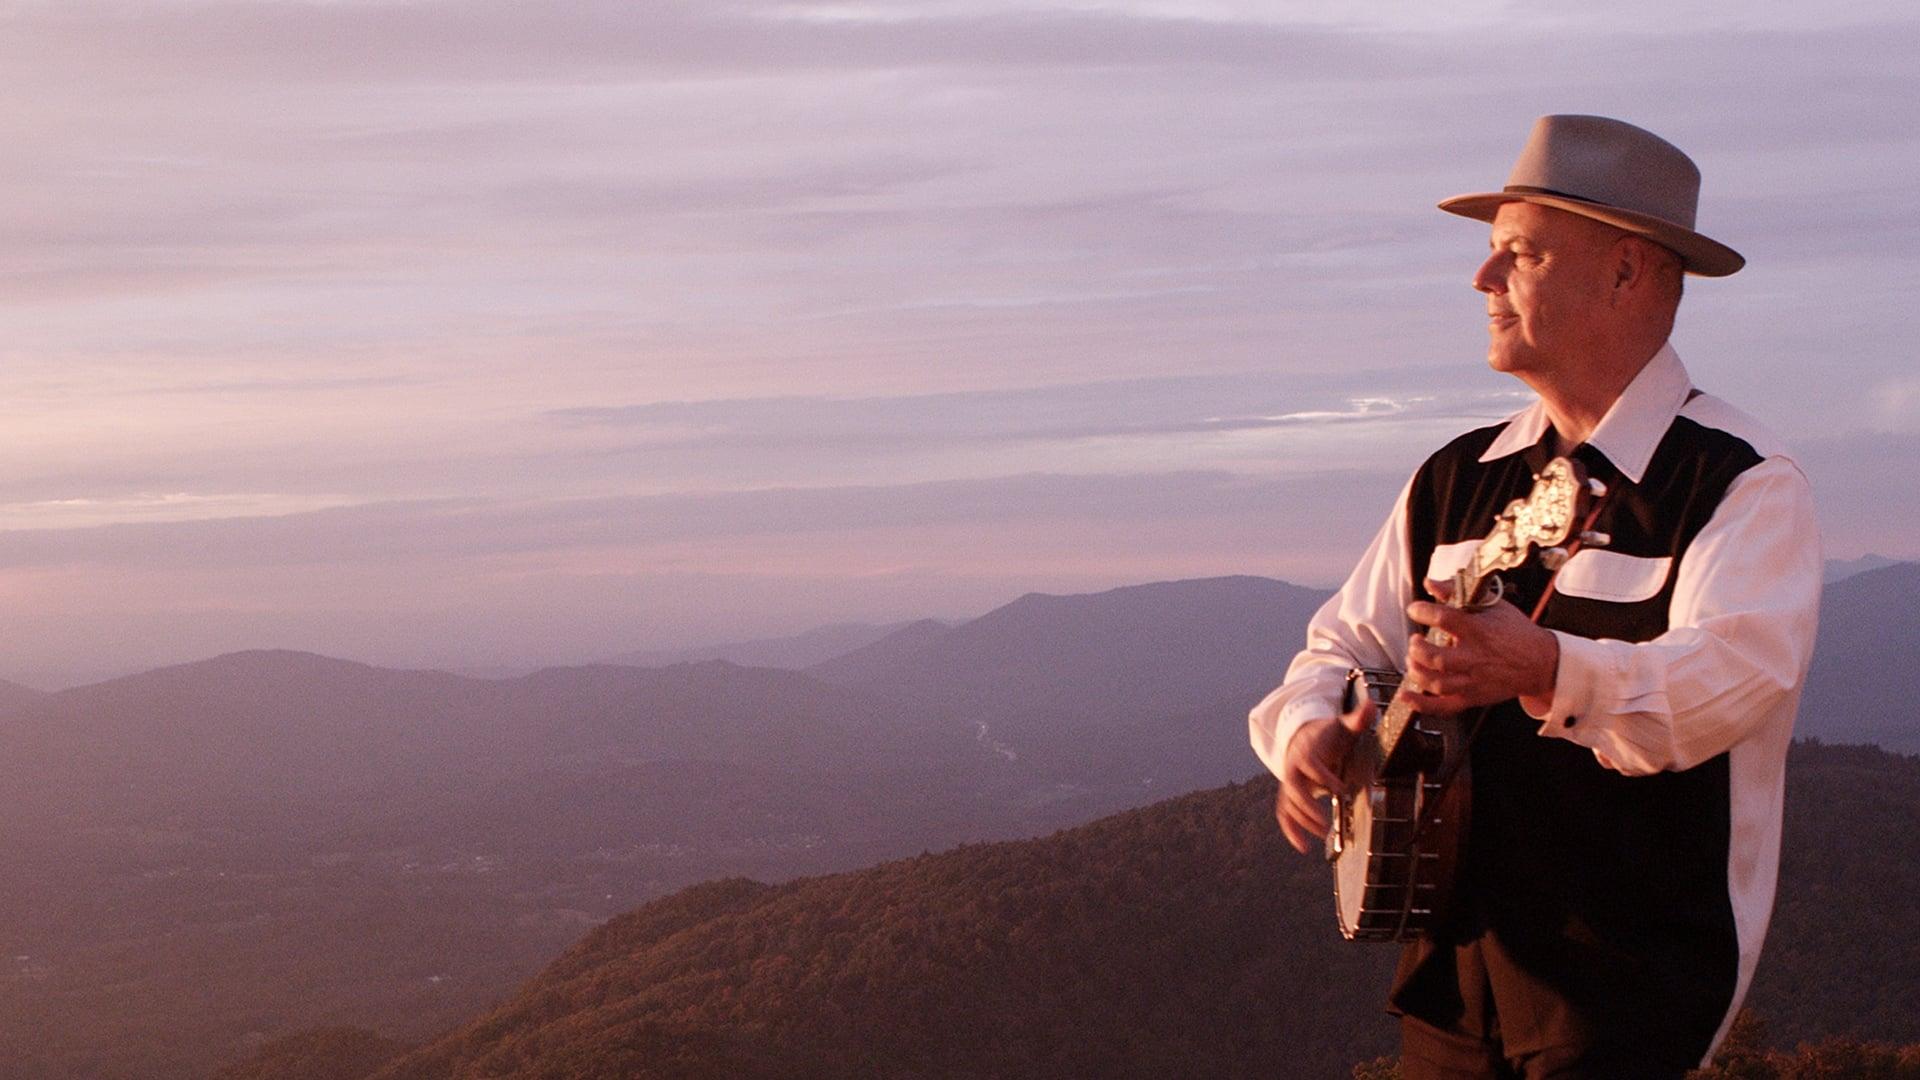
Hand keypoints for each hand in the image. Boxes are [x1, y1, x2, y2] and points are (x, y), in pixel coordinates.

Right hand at [1274, 690, 1372, 854]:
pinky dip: (1291, 830)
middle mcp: (1293, 767)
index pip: (1310, 763)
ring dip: (1302, 821)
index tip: (1339, 788)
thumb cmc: (1329, 733)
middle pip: (1294, 787)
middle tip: (1325, 823)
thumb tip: (1372, 706)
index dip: (1322, 775)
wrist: (1305, 735)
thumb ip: (1357, 718)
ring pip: (1288, 804)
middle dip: (1307, 806)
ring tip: (1323, 835)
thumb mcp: (1343, 724)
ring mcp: (1290, 782)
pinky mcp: (1290, 795)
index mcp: (1307, 750)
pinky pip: (1285, 814)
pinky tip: (1303, 847)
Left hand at [1401, 578, 1558, 716]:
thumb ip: (1458, 593)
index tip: (1415, 610)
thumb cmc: (1516, 632)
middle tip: (1415, 640)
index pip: (1443, 619)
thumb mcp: (1493, 605)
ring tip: (1413, 659)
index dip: (1422, 612)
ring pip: (1436, 683)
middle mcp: (1475, 658)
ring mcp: (1473, 681)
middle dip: (1417, 648)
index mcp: (1479, 631)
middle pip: (1436, 658)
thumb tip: (1431, 582)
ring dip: (1416, 671)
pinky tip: (1406, 695)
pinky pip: (1444, 706)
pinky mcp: (1473, 698)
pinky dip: (1422, 704)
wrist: (1542, 663)